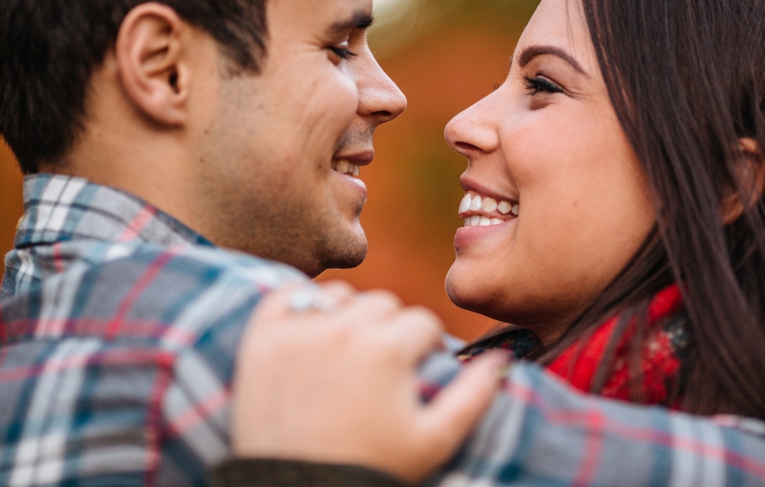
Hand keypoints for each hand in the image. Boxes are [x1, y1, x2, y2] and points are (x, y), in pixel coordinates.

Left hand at [231, 281, 508, 483]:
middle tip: (383, 365)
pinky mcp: (261, 339)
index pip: (421, 323)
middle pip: (383, 304)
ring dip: (349, 313)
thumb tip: (503, 358)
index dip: (425, 347)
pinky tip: (311, 327)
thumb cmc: (370, 469)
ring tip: (348, 348)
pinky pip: (286, 294)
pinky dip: (300, 302)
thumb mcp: (434, 441)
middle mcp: (343, 329)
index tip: (416, 369)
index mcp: (387, 350)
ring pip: (339, 295)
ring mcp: (298, 331)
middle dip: (391, 329)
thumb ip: (475, 395)